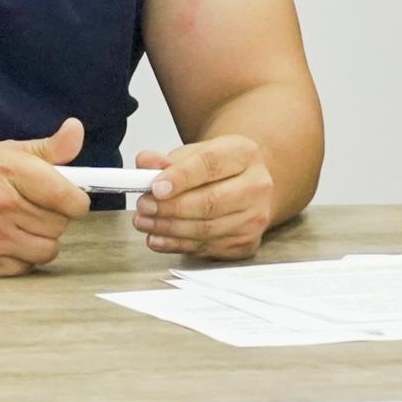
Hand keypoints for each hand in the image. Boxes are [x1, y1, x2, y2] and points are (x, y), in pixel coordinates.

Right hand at [0, 120, 92, 277]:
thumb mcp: (0, 152)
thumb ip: (45, 148)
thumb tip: (76, 131)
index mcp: (9, 170)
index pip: (67, 196)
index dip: (75, 200)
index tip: (68, 199)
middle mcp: (2, 205)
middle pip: (60, 224)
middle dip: (51, 217)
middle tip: (29, 209)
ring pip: (48, 249)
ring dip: (39, 240)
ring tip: (17, 226)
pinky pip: (27, 267)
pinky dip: (21, 258)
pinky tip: (2, 242)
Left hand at [132, 133, 276, 261]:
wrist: (242, 186)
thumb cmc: (215, 170)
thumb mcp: (190, 155)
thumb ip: (164, 160)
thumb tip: (145, 163)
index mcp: (244, 153)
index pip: (210, 164)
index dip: (180, 178)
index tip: (155, 187)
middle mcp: (257, 185)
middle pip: (211, 201)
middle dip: (170, 207)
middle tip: (144, 206)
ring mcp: (255, 217)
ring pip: (207, 228)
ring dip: (169, 228)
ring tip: (145, 222)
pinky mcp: (247, 242)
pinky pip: (207, 247)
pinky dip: (177, 245)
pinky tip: (159, 238)